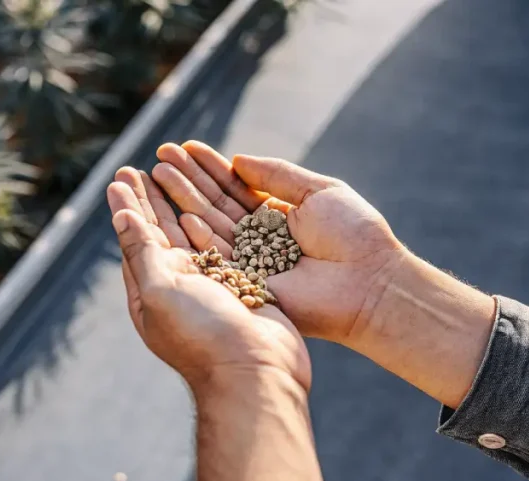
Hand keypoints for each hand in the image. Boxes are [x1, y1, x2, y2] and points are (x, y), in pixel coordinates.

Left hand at [107, 167, 311, 391]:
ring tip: (171, 175)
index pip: (134, 241)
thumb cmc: (203, 336)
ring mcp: (210, 287)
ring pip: (190, 235)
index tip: (120, 176)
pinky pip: (221, 244)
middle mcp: (178, 289)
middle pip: (159, 234)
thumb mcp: (161, 291)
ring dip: (178, 204)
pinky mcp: (241, 285)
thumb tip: (120, 216)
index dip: (126, 207)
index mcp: (151, 294)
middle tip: (139, 167)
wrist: (257, 371)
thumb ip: (141, 252)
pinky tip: (208, 202)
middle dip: (149, 200)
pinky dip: (211, 220)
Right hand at [150, 141, 404, 344]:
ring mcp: (250, 262)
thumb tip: (238, 160)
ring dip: (184, 203)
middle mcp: (257, 238)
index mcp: (275, 216)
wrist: (370, 280)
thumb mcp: (318, 191)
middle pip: (214, 205)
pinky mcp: (248, 284)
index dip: (209, 167)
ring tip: (158, 176)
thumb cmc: (354, 233)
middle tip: (160, 157)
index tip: (186, 147)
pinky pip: (220, 259)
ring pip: (209, 227)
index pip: (234, 187)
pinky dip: (200, 238)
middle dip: (187, 181)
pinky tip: (182, 215)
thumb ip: (277, 175)